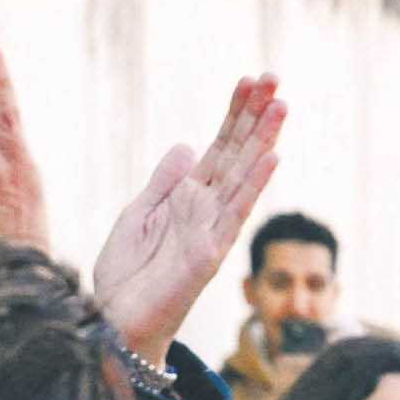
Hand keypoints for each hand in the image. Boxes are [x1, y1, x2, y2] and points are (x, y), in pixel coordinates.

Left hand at [92, 74, 284, 366]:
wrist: (117, 322)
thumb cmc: (127, 276)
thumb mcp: (138, 214)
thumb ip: (164, 182)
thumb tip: (188, 146)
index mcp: (188, 198)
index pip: (219, 147)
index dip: (234, 114)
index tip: (250, 81)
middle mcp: (207, 210)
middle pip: (237, 153)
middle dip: (255, 115)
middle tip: (274, 77)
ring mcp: (212, 230)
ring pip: (243, 175)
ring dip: (264, 140)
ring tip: (281, 105)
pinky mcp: (210, 252)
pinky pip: (235, 213)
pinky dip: (254, 184)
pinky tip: (271, 158)